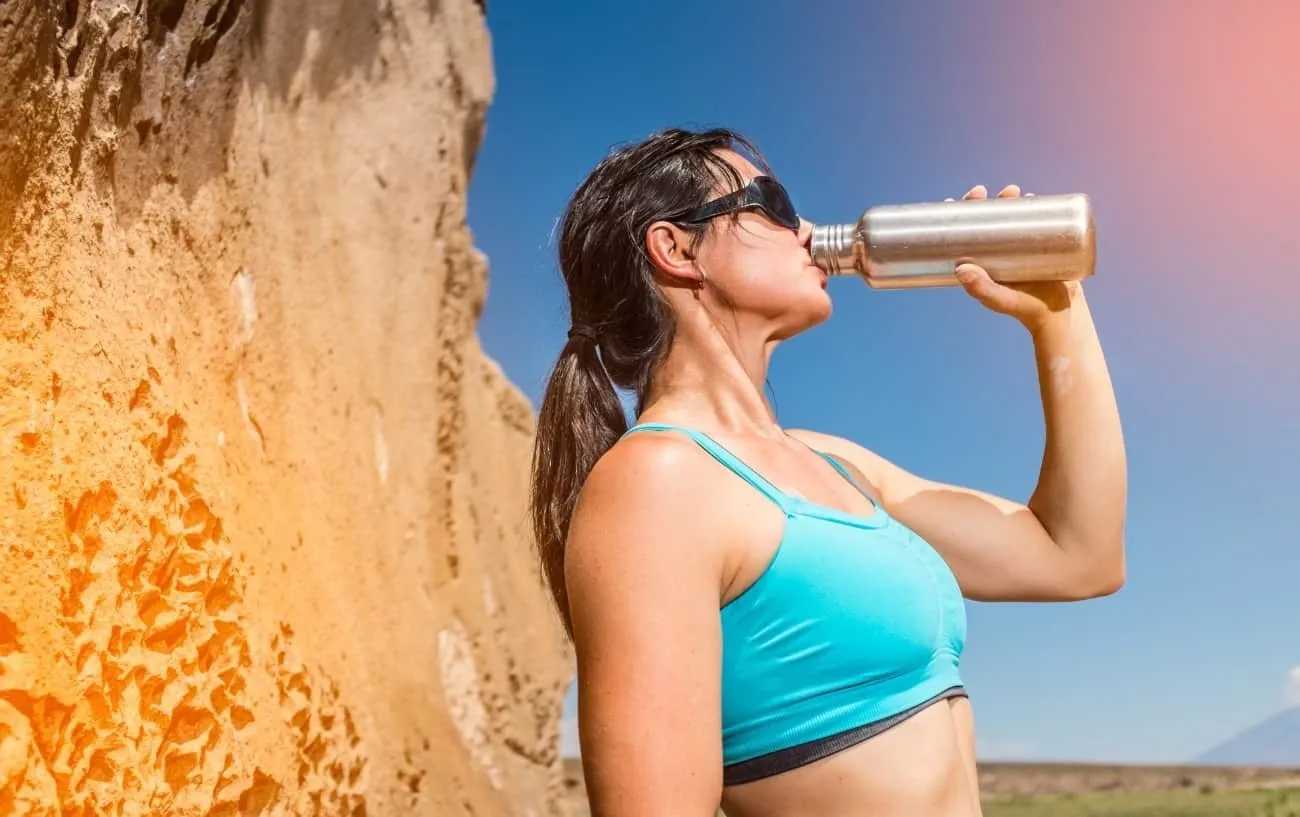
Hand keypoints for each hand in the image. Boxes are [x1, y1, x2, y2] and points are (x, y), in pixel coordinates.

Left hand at [948, 184, 1079, 331]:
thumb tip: (960, 269)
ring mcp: (1021, 248)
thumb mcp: (1002, 300)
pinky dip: (1034, 208)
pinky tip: (1033, 197)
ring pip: (1011, 218)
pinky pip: (1035, 223)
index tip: (955, 202)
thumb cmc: (1027, 310)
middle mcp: (1000, 253)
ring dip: (1009, 201)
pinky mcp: (1042, 246)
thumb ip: (983, 289)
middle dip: (985, 203)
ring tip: (1013, 192)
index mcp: (984, 263)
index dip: (958, 218)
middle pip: (987, 221)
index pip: (966, 235)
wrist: (1062, 315)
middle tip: (984, 192)